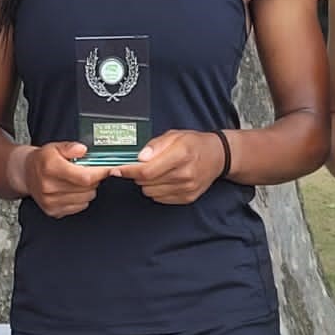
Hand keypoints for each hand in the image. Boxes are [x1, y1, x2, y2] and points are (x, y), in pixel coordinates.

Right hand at [19, 142, 108, 217]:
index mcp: (50, 167)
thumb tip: (83, 150)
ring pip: (86, 198)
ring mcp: (51, 201)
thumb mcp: (55, 147)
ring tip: (79, 180)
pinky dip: (81, 199)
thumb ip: (70, 147)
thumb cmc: (43, 160)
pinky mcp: (53, 211)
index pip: (84, 177)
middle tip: (89, 171)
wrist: (26, 174)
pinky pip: (79, 207)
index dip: (100, 173)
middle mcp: (49, 186)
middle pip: (88, 188)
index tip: (110, 169)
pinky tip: (73, 190)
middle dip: (95, 179)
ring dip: (88, 189)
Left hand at [111, 129, 225, 204]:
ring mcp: (187, 188)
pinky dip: (156, 190)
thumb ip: (155, 146)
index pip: (147, 170)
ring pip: (151, 192)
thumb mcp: (174, 135)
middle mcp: (185, 174)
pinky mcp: (187, 198)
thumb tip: (139, 158)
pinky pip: (160, 198)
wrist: (218, 156)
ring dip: (147, 183)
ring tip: (156, 172)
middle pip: (147, 183)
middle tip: (142, 166)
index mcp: (181, 154)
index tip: (117, 169)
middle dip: (138, 175)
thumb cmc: (194, 144)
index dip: (128, 171)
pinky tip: (164, 180)